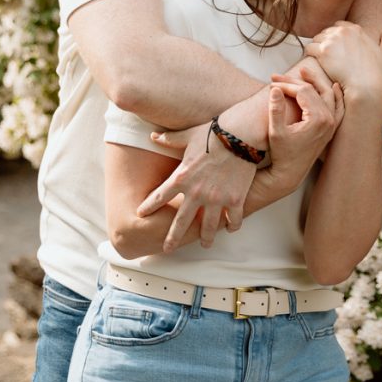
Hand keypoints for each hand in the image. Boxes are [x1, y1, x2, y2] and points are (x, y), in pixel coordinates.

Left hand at [137, 121, 256, 252]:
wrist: (240, 134)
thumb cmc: (212, 133)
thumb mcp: (187, 136)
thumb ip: (169, 139)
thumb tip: (153, 136)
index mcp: (181, 177)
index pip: (159, 196)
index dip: (148, 206)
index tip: (141, 214)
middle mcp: (196, 192)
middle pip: (180, 222)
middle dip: (172, 238)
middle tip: (167, 249)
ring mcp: (216, 199)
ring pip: (207, 227)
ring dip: (205, 238)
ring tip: (205, 244)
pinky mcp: (235, 200)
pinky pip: (233, 220)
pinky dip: (232, 226)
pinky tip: (230, 228)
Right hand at [265, 75, 342, 192]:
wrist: (290, 173)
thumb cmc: (282, 153)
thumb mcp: (276, 132)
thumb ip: (275, 109)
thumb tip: (274, 89)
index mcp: (317, 119)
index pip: (302, 91)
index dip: (285, 86)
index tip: (271, 85)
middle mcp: (329, 120)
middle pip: (314, 90)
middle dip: (295, 82)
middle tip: (278, 76)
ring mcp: (332, 124)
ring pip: (328, 95)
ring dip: (316, 83)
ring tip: (304, 72)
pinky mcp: (331, 129)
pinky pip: (338, 108)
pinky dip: (336, 96)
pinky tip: (333, 87)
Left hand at [305, 21, 381, 98]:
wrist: (366, 87)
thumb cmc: (376, 74)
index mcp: (356, 29)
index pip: (339, 26)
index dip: (336, 37)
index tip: (336, 49)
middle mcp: (344, 31)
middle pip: (326, 32)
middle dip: (325, 42)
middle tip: (325, 57)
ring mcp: (332, 40)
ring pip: (316, 39)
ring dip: (316, 48)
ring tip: (317, 60)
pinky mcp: (323, 51)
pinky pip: (309, 48)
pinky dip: (309, 55)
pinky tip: (312, 63)